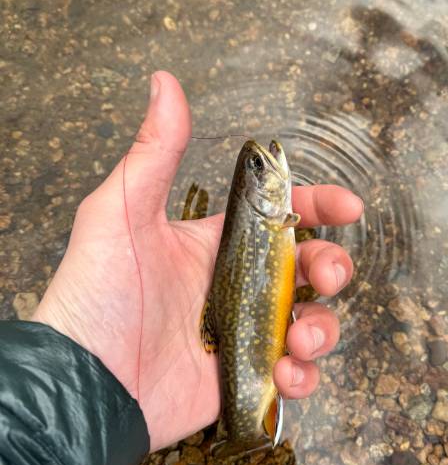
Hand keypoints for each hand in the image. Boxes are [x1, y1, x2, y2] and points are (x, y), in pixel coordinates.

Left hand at [33, 72, 362, 449]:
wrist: (82, 382)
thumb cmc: (94, 293)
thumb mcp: (121, 212)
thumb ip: (156, 152)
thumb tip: (165, 82)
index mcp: (216, 242)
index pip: (281, 214)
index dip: (319, 205)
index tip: (349, 206)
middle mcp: (237, 284)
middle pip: (308, 267)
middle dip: (333, 266)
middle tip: (328, 274)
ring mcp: (245, 333)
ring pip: (311, 322)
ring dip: (323, 328)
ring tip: (302, 338)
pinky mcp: (245, 378)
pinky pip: (294, 375)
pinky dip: (303, 376)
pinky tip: (286, 373)